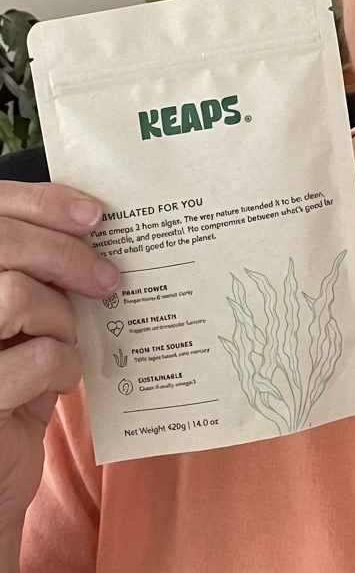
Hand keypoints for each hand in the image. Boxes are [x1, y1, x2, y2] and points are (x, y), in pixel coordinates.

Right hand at [0, 182, 118, 570]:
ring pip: (16, 294)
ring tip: (68, 342)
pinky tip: (62, 382)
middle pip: (3, 243)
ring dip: (60, 316)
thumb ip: (39, 274)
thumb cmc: (13, 388)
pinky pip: (35, 357)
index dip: (40, 202)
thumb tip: (92, 224)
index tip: (93, 213)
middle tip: (108, 279)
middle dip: (65, 253)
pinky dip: (63, 366)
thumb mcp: (24, 322)